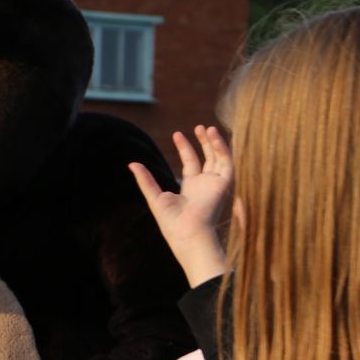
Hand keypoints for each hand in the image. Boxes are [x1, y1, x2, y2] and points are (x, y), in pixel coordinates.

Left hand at [129, 125, 231, 287]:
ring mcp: (216, 184)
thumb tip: (131, 163)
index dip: (185, 147)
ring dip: (214, 142)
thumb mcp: (154, 196)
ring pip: (219, 157)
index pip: (191, 163)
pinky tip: (213, 136)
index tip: (177, 134)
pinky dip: (222, 148)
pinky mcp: (226, 184)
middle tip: (198, 127)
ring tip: (206, 127)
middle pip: (207, 158)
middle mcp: (205, 185)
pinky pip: (227, 161)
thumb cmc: (170, 221)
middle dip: (203, 142)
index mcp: (191, 188)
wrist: (187, 232)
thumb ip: (145, 179)